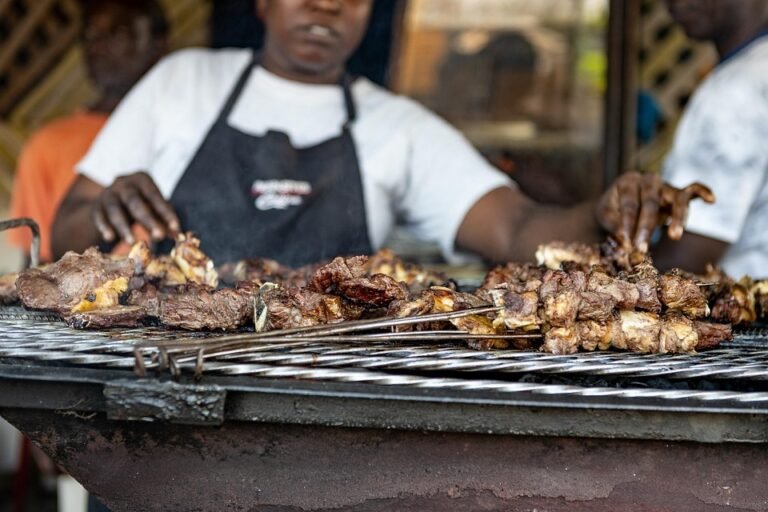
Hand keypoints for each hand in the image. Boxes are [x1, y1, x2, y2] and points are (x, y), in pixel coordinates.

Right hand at [93, 172, 179, 243]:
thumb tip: (178, 236)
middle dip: (148, 220)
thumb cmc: (141, 204)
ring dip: (123, 227)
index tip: (175, 228)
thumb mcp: (154, 208)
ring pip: (115, 209)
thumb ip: (165, 220)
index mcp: (142, 179)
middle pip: (135, 201)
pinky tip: (109, 239)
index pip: (155, 196)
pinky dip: (104, 227)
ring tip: (132, 242)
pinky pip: (99, 216)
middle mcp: (123, 182)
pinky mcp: (97, 205)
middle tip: (159, 237)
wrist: (112, 202)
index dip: (166, 213)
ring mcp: (108, 193)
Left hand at [597, 171, 714, 252]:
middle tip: (641, 249)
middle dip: (646, 227)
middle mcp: (648, 179)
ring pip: (676, 198)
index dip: (628, 224)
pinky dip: (703, 192)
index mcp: (628, 181)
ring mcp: (665, 185)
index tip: (626, 243)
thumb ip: (615, 225)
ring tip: (674, 236)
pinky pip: (692, 190)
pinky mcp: (677, 193)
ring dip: (677, 218)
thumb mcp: (606, 215)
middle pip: (651, 202)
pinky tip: (711, 199)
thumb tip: (625, 242)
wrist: (619, 203)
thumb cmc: (613, 209)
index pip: (630, 204)